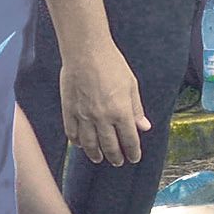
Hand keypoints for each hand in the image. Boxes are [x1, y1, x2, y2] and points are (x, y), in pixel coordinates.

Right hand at [62, 45, 148, 166]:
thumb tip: (144, 127)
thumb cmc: (111, 64)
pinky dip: (77, 142)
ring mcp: (84, 116)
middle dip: (116, 157)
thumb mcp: (131, 85)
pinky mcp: (69, 110)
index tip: (134, 157)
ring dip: (96, 154)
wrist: (86, 51)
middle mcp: (102, 118)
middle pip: (110, 146)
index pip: (129, 140)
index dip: (133, 152)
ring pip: (90, 144)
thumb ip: (136, 109)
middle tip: (118, 162)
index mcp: (121, 112)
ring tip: (100, 159)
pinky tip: (81, 145)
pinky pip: (72, 133)